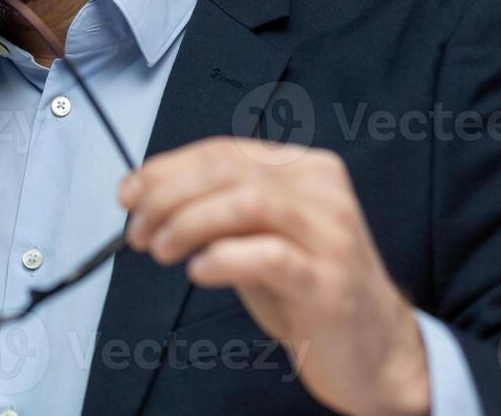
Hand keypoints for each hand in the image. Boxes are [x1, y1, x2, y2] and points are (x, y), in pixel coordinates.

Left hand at [120, 138, 429, 415]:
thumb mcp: (256, 233)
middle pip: (228, 171)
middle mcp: (323, 191)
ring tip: (162, 250)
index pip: (222, 151)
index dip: (165, 169)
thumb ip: (213, 206)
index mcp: (304, 168)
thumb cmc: (305, 286)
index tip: (128, 194)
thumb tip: (144, 193)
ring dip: (189, 223)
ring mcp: (331, 235)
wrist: (372, 349)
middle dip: (167, 196)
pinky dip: (223, 258)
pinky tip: (199, 271)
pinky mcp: (330, 283)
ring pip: (247, 202)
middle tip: (140, 230)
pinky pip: (270, 255)